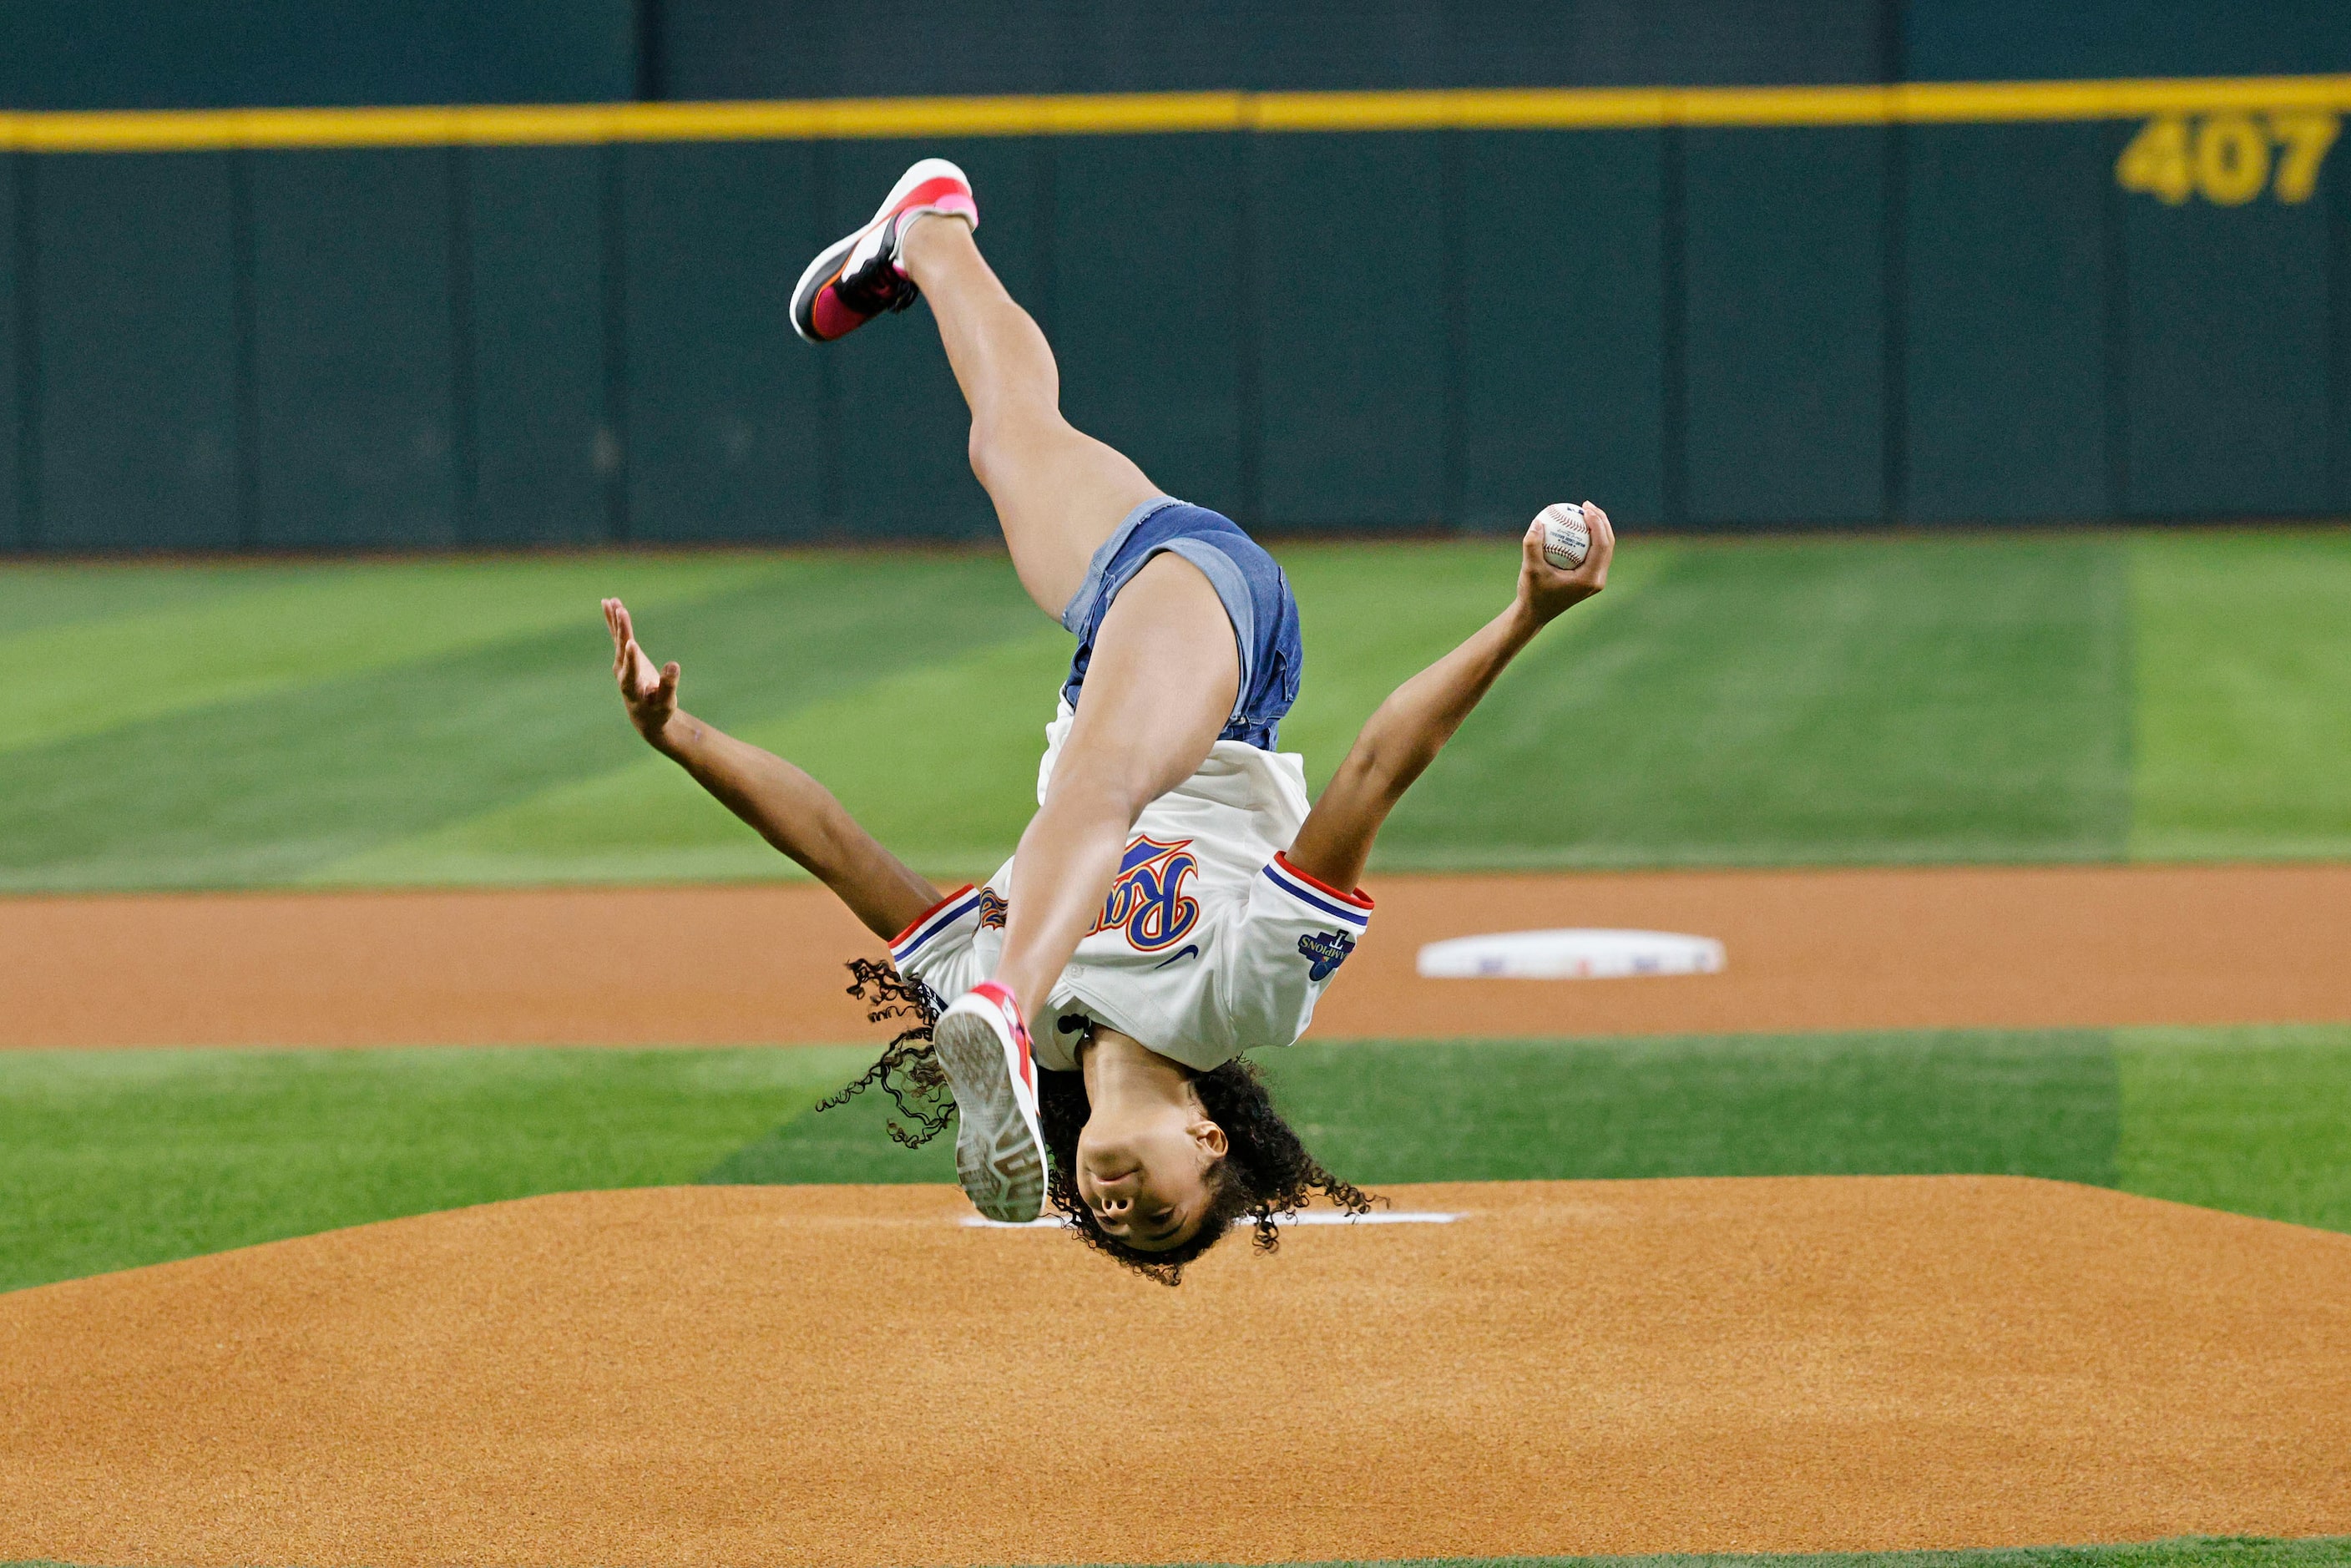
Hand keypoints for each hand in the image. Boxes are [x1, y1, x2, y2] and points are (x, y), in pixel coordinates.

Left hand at [603, 597, 679, 749]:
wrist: (644, 715)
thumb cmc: (658, 710)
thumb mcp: (666, 702)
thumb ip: (668, 685)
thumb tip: (674, 665)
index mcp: (632, 687)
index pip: (630, 670)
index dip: (631, 658)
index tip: (632, 643)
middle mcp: (622, 673)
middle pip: (621, 649)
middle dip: (622, 630)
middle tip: (621, 611)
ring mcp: (621, 663)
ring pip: (616, 638)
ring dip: (614, 620)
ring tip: (611, 602)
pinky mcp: (624, 655)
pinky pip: (617, 634)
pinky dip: (614, 620)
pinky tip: (611, 603)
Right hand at [1515, 502, 1613, 625]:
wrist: (1534, 614)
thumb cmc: (1532, 594)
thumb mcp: (1529, 569)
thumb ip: (1532, 546)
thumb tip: (1538, 522)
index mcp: (1589, 579)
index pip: (1602, 545)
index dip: (1597, 523)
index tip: (1585, 509)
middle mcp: (1597, 580)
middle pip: (1608, 544)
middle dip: (1601, 521)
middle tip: (1586, 505)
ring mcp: (1595, 580)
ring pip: (1604, 548)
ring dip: (1597, 527)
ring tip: (1584, 511)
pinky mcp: (1589, 578)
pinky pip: (1594, 553)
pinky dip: (1588, 538)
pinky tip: (1575, 525)